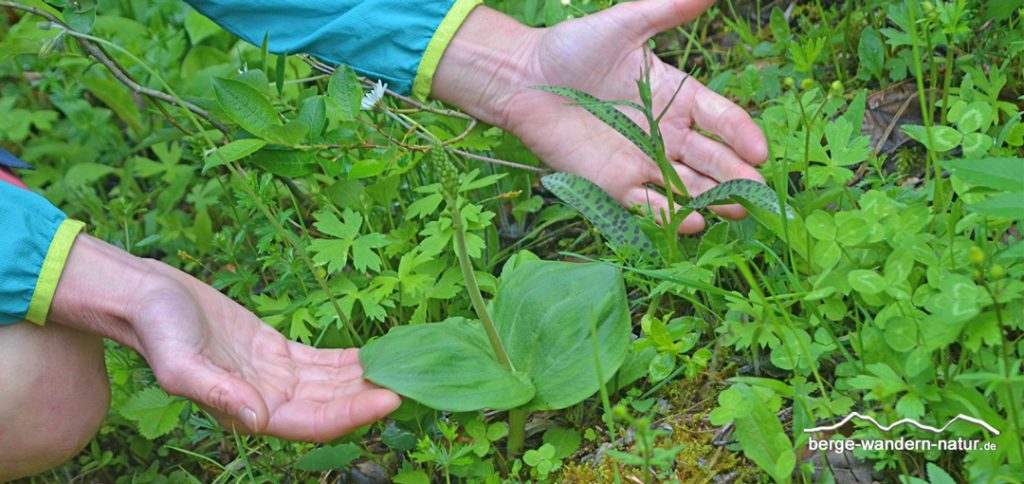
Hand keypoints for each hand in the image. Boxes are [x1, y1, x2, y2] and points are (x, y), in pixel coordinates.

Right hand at [50, 236, 399, 440]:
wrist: (146, 297)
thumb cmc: (158, 330)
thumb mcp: (179, 363)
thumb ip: (215, 393)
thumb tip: (256, 418)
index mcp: (250, 411)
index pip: (317, 422)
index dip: (356, 413)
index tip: (394, 396)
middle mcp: (270, 400)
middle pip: (335, 404)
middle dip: (374, 394)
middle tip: (419, 378)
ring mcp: (277, 377)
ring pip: (335, 383)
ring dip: (369, 377)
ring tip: (410, 364)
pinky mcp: (279, 352)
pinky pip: (325, 362)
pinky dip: (352, 359)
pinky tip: (380, 352)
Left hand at [434, 1, 767, 232]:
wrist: (524, 80)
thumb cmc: (572, 49)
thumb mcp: (624, 24)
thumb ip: (667, 9)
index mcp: (678, 95)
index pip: (720, 118)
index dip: (741, 134)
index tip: (760, 151)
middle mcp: (667, 132)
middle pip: (711, 158)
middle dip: (736, 175)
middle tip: (758, 194)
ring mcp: (643, 161)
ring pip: (687, 185)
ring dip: (711, 198)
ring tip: (733, 208)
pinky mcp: (615, 184)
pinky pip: (648, 203)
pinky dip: (669, 214)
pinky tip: (692, 220)